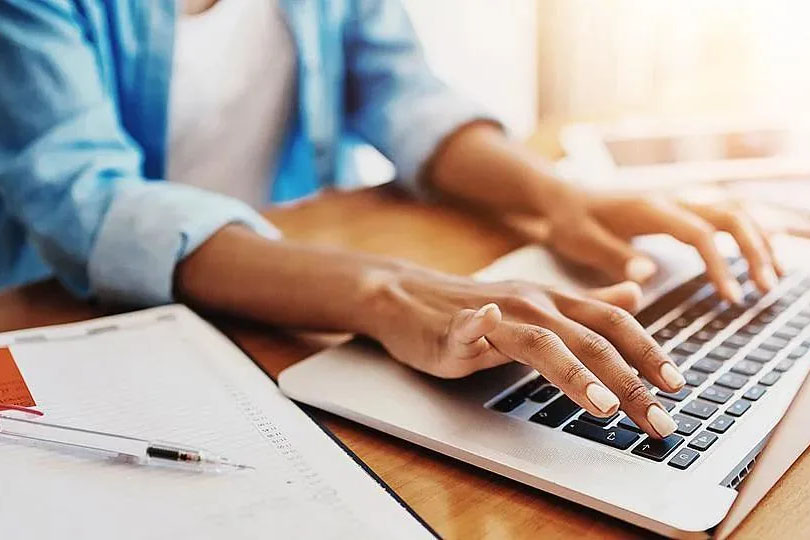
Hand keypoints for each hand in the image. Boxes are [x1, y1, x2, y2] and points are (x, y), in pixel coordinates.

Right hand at [369, 272, 684, 438]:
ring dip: (574, 372)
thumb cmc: (472, 307)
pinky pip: (467, 326)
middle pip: (588, 339)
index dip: (647, 350)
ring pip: (540, 341)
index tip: (677, 385)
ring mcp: (493, 314)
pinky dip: (477, 326)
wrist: (409, 296)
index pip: (612, 322)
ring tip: (602, 405)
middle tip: (656, 419)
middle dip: (628, 381)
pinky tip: (485, 326)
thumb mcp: (537, 305)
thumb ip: (587, 305)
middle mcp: (531, 304)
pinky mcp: (452, 328)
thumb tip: (635, 294)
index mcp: (552, 302)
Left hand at [501, 189, 781, 303]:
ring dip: (759, 240)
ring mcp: (677, 201)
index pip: (697, 232)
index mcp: (648, 209)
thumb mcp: (579, 241)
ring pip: (733, 211)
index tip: (731, 298)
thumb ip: (612, 256)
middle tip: (764, 289)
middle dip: (754, 250)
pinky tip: (765, 252)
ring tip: (773, 279)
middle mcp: (670, 199)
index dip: (719, 264)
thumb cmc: (568, 221)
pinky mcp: (678, 209)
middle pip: (729, 215)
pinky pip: (723, 214)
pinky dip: (749, 231)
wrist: (561, 197)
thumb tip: (648, 275)